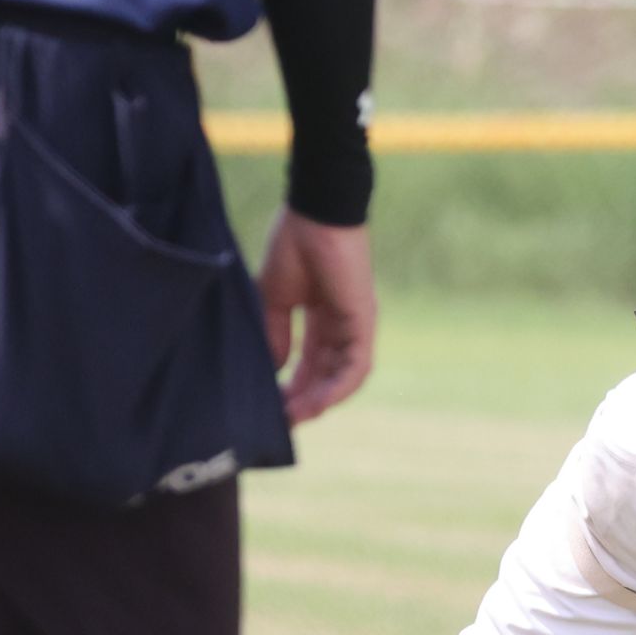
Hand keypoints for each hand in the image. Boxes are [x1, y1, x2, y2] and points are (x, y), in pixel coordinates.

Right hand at [258, 209, 375, 423]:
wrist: (314, 212)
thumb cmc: (294, 244)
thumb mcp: (275, 297)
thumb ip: (275, 333)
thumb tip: (274, 369)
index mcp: (323, 316)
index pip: (311, 363)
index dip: (293, 386)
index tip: (272, 406)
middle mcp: (343, 325)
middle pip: (327, 375)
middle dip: (304, 400)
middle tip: (280, 422)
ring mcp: (356, 324)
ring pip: (344, 377)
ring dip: (320, 401)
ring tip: (294, 418)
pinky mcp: (363, 321)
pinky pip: (356, 366)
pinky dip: (338, 387)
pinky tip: (316, 404)